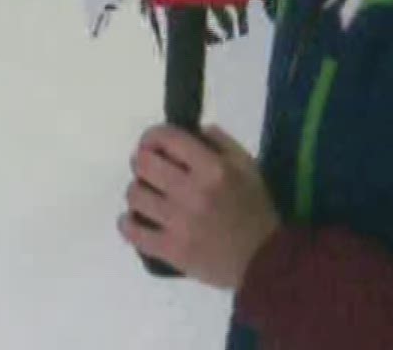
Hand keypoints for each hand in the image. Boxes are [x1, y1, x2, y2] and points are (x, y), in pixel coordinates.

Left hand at [118, 124, 280, 290]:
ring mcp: (179, 223)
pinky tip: (134, 221)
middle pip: (142, 164)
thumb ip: (220, 142)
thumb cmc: (256, 210)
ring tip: (147, 198)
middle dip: (141, 162)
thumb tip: (191, 130)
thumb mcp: (248, 167)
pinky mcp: (171, 250)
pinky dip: (127, 223)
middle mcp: (192, 192)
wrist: (265, 261)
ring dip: (137, 192)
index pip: (166, 138)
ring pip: (134, 195)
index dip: (152, 136)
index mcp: (213, 168)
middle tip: (148, 171)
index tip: (152, 144)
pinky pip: (132, 232)